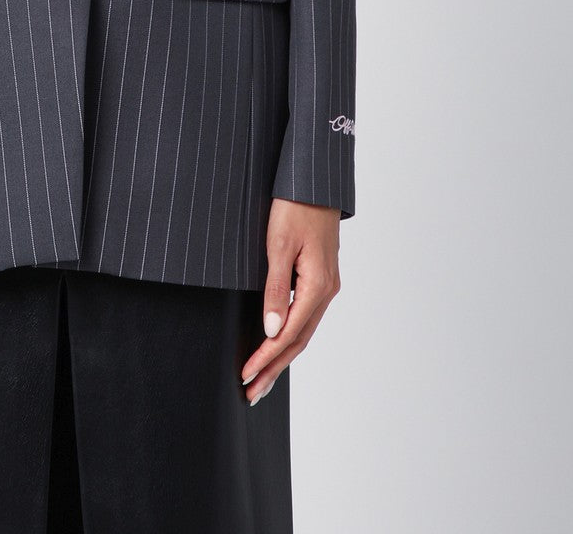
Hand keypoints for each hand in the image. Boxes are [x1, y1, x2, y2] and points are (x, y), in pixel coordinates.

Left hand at [239, 199, 340, 403]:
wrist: (315, 180)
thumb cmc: (294, 206)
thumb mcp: (277, 244)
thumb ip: (274, 288)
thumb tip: (272, 329)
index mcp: (318, 285)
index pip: (289, 334)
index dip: (266, 358)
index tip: (245, 375)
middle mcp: (326, 290)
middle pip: (299, 340)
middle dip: (274, 368)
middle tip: (252, 393)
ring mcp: (326, 285)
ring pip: (304, 331)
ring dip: (282, 356)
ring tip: (262, 379)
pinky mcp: (321, 277)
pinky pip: (307, 316)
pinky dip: (291, 336)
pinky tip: (279, 344)